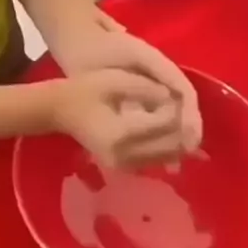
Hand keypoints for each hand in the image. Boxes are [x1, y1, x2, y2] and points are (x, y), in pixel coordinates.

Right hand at [55, 29, 201, 154]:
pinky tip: (172, 130)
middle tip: (188, 106)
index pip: (164, 124)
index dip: (177, 108)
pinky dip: (169, 146)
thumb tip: (172, 96)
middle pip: (171, 146)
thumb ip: (146, 88)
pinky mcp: (126, 168)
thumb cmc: (83, 90)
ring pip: (168, 156)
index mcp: (122, 133)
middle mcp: (126, 157)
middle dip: (183, 126)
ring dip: (179, 138)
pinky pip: (157, 159)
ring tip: (182, 116)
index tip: (178, 92)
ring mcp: (126, 166)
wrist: (59, 111)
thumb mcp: (115, 80)